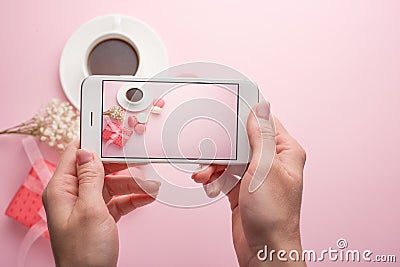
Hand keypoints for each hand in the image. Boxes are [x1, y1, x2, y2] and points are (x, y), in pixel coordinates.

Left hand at [42, 141, 159, 266]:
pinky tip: (147, 196)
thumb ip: (90, 178)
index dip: (92, 140)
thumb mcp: (91, 210)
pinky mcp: (100, 216)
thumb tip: (87, 152)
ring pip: (112, 184)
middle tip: (141, 159)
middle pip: (99, 169)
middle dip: (122, 165)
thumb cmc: (84, 253)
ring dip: (133, 183)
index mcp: (62, 190)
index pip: (76, 154)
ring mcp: (88, 206)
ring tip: (152, 185)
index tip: (108, 128)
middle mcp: (73, 195)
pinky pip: (118, 200)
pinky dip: (133, 197)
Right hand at [192, 102, 305, 265]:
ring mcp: (255, 175)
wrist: (263, 250)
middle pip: (241, 139)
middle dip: (223, 145)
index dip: (245, 114)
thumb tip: (261, 107)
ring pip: (229, 157)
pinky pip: (223, 173)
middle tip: (211, 149)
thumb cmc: (273, 216)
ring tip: (205, 174)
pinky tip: (206, 182)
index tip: (228, 104)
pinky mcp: (241, 188)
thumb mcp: (265, 169)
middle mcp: (271, 161)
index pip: (264, 122)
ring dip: (214, 164)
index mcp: (284, 152)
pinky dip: (213, 176)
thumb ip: (261, 137)